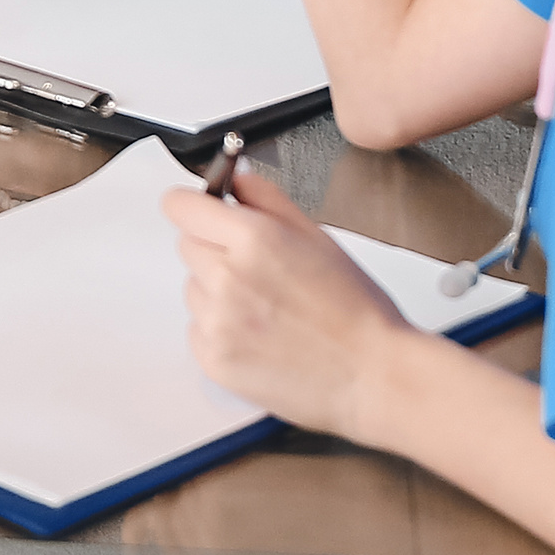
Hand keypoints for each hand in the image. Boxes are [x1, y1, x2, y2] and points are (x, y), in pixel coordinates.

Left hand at [171, 180, 420, 446]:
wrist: (374, 376)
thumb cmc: (356, 310)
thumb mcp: (318, 237)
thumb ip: (267, 199)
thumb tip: (234, 179)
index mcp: (254, 240)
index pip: (180, 206)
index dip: (194, 206)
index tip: (203, 212)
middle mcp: (228, 279)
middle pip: (186, 245)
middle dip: (214, 248)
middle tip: (259, 269)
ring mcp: (217, 323)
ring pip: (193, 288)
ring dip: (216, 291)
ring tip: (266, 307)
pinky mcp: (214, 360)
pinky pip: (197, 330)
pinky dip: (220, 330)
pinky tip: (260, 335)